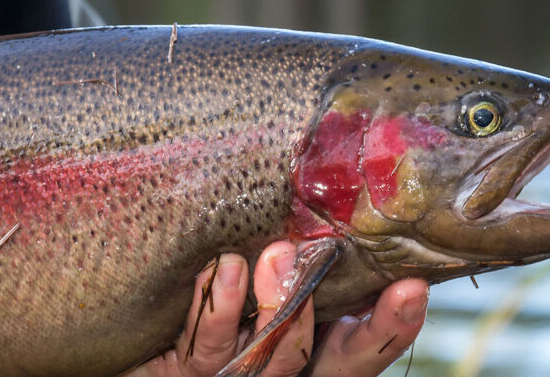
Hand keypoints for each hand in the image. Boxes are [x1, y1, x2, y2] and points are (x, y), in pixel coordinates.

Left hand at [128, 241, 428, 376]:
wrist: (136, 333)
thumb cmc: (210, 288)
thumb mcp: (261, 267)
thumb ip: (296, 251)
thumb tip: (332, 190)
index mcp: (310, 344)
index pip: (364, 346)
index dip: (393, 325)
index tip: (413, 286)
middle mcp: (284, 366)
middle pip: (338, 366)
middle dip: (364, 329)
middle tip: (378, 282)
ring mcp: (238, 375)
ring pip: (272, 356)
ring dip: (279, 306)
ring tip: (276, 255)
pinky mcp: (188, 374)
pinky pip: (206, 349)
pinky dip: (216, 309)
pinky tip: (222, 269)